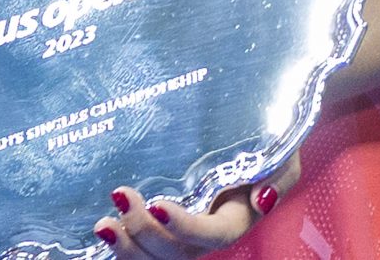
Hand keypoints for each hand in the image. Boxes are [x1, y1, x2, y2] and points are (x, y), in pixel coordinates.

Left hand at [94, 156, 297, 258]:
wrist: (238, 133)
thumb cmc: (258, 143)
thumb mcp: (278, 156)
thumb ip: (276, 175)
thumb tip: (261, 198)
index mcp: (233, 219)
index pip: (212, 235)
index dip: (186, 228)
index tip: (158, 205)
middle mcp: (202, 235)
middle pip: (175, 253)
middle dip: (145, 233)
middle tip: (120, 197)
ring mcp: (176, 234)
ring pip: (152, 258)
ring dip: (126, 248)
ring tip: (104, 224)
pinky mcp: (153, 226)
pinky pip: (137, 248)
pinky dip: (118, 246)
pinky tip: (101, 229)